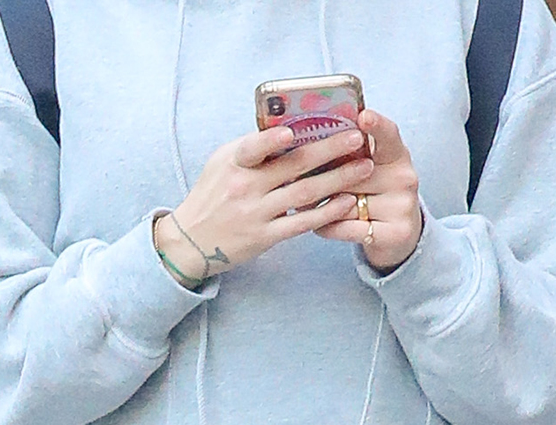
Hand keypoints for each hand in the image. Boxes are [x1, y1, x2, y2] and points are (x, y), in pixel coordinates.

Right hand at [155, 126, 373, 285]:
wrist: (192, 241)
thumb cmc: (211, 195)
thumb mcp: (221, 164)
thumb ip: (251, 149)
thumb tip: (288, 128)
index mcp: (233, 163)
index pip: (252, 148)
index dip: (271, 140)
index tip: (294, 132)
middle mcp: (244, 187)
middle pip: (293, 166)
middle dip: (329, 150)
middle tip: (356, 139)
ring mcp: (256, 213)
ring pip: (304, 193)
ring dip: (338, 179)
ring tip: (364, 167)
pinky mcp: (265, 236)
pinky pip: (302, 223)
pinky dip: (326, 212)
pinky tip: (347, 202)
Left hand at [315, 110, 422, 270]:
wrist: (400, 234)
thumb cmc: (374, 193)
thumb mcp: (370, 168)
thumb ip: (348, 154)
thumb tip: (305, 140)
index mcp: (397, 155)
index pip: (388, 134)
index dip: (376, 124)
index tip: (363, 116)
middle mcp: (404, 178)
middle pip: (353, 173)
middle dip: (323, 178)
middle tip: (296, 177)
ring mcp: (403, 206)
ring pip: (345, 203)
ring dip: (320, 204)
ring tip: (305, 204)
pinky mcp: (396, 233)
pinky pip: (346, 227)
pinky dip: (327, 226)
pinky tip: (320, 224)